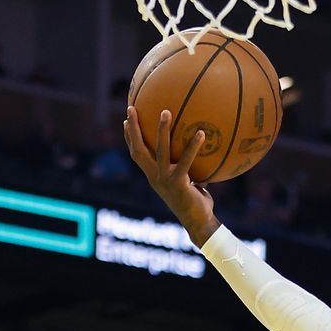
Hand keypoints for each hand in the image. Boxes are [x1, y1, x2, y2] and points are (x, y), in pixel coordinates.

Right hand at [124, 107, 220, 246]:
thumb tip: (203, 155)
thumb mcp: (189, 184)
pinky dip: (193, 146)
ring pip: (159, 150)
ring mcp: (164, 179)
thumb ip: (190, 170)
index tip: (127, 120)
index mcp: (153, 176)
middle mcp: (154, 176)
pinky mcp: (178, 182)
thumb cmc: (196, 203)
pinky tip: (201, 133)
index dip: (130, 138)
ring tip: (165, 111)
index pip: (137, 154)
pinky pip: (185, 160)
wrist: (198, 222)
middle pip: (138, 149)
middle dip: (133, 128)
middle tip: (131, 108)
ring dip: (161, 130)